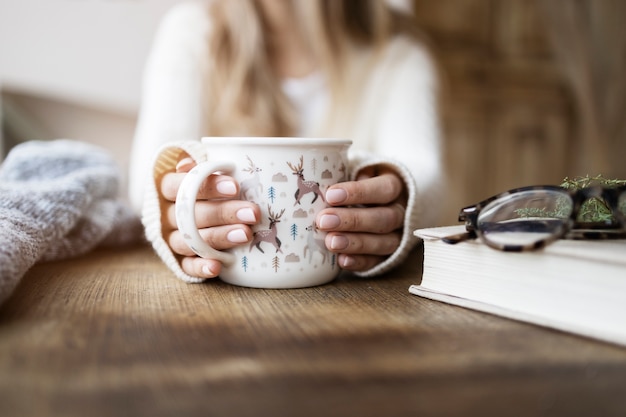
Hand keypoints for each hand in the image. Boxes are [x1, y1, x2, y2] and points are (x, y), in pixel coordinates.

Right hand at [160, 158, 259, 277]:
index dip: (207, 186)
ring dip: (217, 238)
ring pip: (188, 240)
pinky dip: (200, 267)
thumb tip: (190, 163)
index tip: (236, 186)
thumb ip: (206, 164)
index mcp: (169, 187)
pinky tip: (217, 266)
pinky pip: (186, 266)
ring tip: (245, 234)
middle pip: (189, 214)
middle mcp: (167, 213)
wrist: (197, 206)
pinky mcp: (180, 259)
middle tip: (253, 213)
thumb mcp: (207, 168)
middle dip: (223, 213)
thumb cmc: (210, 184)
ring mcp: (172, 238)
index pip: (179, 185)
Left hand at [316, 166, 405, 271]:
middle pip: (384, 218)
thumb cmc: (362, 182)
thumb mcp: (358, 170)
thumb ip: (345, 172)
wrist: (379, 201)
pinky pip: (378, 262)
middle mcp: (400, 212)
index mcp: (395, 186)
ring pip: (385, 243)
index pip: (384, 189)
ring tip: (331, 242)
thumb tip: (318, 181)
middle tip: (324, 221)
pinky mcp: (388, 256)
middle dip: (353, 221)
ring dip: (356, 244)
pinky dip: (360, 263)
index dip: (359, 192)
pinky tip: (342, 261)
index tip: (331, 195)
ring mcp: (398, 236)